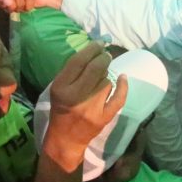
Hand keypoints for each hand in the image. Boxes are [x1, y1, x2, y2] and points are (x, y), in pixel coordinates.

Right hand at [44, 42, 127, 170]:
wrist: (65, 138)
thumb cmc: (61, 108)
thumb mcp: (58, 88)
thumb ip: (72, 71)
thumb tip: (95, 50)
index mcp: (61, 87)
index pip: (78, 61)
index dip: (91, 48)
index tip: (99, 43)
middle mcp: (76, 97)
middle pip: (96, 68)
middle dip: (103, 58)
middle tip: (105, 55)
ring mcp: (91, 109)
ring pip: (107, 81)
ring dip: (106, 75)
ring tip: (101, 77)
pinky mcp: (103, 118)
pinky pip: (118, 98)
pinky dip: (123, 86)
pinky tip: (123, 78)